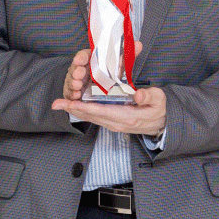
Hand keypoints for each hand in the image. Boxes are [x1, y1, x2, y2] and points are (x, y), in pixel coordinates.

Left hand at [52, 43, 166, 136]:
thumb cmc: (159, 110)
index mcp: (127, 117)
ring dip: (75, 111)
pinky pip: (94, 118)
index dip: (85, 107)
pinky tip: (73, 107)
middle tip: (56, 103)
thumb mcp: (159, 100)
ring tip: (60, 104)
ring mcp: (113, 124)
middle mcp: (117, 123)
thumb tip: (139, 94)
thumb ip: (149, 96)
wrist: (162, 125)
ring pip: (90, 118)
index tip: (71, 103)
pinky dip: (82, 112)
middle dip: (73, 109)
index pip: (102, 111)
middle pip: (90, 116)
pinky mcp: (112, 122)